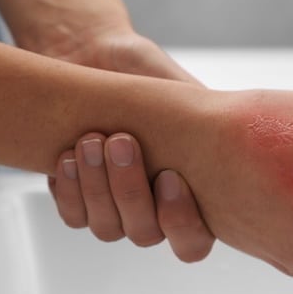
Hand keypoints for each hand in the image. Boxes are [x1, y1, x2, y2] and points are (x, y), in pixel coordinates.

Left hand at [34, 8, 208, 260]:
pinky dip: (70, 191)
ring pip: (107, 227)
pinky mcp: (80, 200)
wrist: (88, 53)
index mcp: (192, 186)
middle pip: (145, 233)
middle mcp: (154, 207)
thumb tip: (226, 125)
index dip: (183, 222)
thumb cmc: (138, 67)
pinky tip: (67, 157)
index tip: (170, 177)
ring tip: (90, 140)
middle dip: (129, 190)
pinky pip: (74, 217)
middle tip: (121, 141)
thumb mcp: (174, 81)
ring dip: (97, 187)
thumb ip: (198, 105)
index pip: (194, 240)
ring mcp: (116, 208)